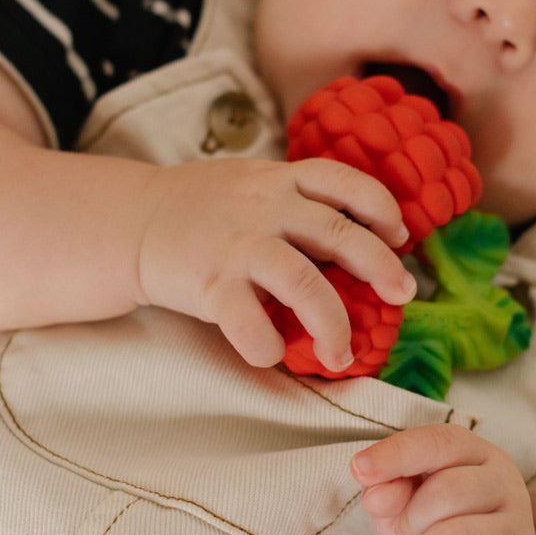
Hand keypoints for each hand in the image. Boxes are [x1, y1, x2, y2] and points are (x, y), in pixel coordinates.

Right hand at [135, 156, 415, 369]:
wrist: (132, 221)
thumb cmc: (201, 207)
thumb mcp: (252, 183)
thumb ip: (296, 198)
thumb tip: (361, 232)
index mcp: (279, 180)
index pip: (343, 181)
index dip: (380, 207)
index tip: (399, 235)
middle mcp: (265, 208)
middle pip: (339, 233)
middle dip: (380, 266)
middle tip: (403, 295)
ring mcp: (238, 245)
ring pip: (305, 283)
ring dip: (334, 323)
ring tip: (344, 353)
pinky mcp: (211, 284)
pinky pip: (249, 323)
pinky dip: (268, 346)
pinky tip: (274, 354)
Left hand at [351, 423, 535, 534]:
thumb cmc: (431, 533)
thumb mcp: (401, 506)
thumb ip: (388, 491)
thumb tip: (377, 495)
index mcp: (478, 454)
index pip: (440, 443)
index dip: (398, 454)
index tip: (359, 468)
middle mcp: (507, 486)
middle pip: (447, 492)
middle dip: (411, 520)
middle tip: (411, 533)